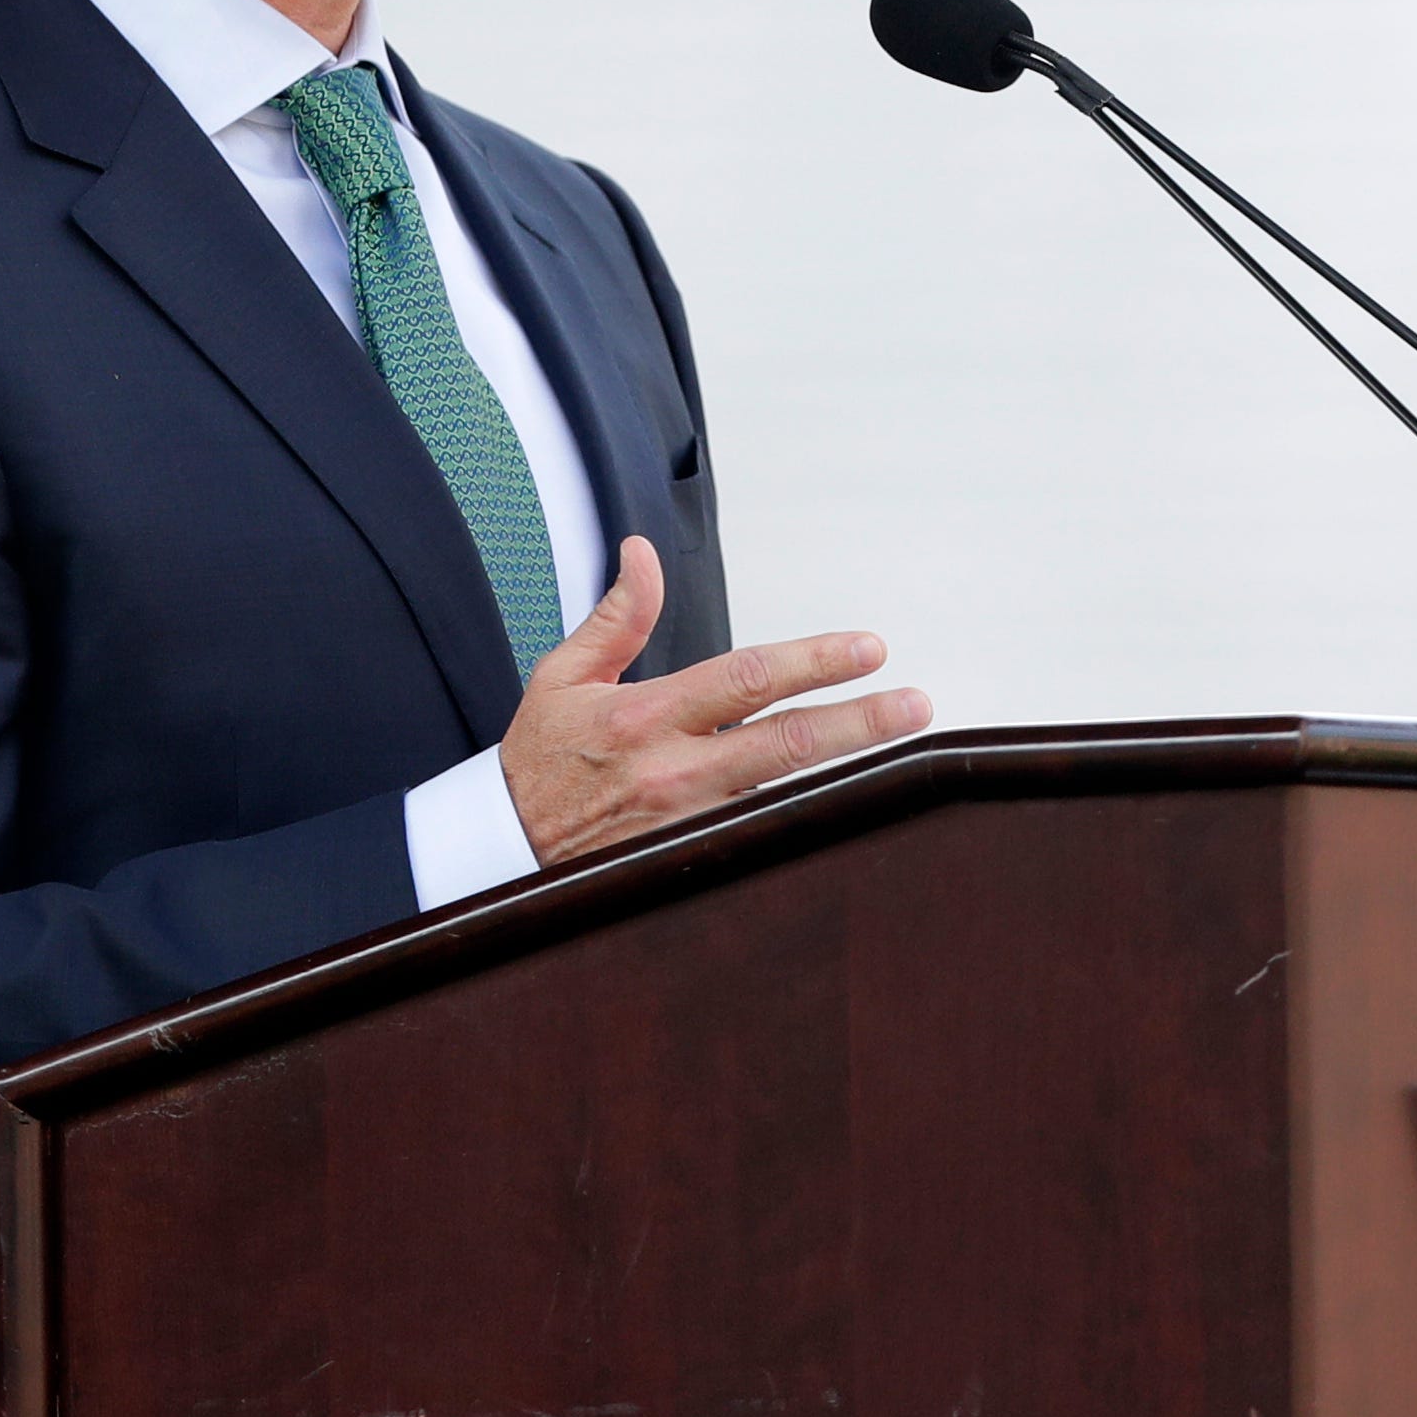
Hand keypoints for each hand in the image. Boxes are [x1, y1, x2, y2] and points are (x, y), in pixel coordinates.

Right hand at [500, 536, 932, 865]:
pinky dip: (806, 821)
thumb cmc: (538, 760)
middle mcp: (675, 773)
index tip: (869, 649)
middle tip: (915, 705)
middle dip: (860, 723)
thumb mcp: (563, 677)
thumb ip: (618, 617)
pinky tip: (854, 811)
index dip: (814, 662)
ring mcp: (687, 825)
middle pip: (787, 744)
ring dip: (848, 775)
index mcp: (645, 717)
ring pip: (785, 798)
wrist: (501, 852)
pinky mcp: (689, 863)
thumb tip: (643, 553)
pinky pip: (759, 838)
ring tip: (906, 754)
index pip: (747, 680)